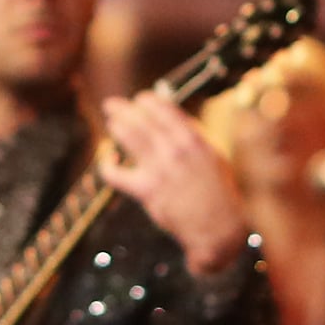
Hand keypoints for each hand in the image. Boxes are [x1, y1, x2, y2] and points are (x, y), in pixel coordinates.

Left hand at [98, 92, 248, 276]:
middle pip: (141, 120)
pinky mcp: (146, 190)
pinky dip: (107, 163)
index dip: (147, 101)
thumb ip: (195, 135)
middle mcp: (175, 150)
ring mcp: (159, 169)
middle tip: (112, 105)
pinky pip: (115, 173)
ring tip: (112, 123)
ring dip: (116, 126)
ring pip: (128, 137)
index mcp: (194, 140)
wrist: (218, 226)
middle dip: (123, 109)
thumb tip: (174, 116)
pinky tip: (108, 158)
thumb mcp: (215, 156)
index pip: (165, 109)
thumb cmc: (218, 191)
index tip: (140, 98)